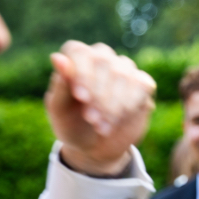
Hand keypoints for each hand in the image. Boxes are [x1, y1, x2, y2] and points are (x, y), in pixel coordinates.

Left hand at [46, 41, 155, 176]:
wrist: (94, 147)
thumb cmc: (71, 124)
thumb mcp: (59, 110)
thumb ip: (60, 85)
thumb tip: (56, 58)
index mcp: (75, 59)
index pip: (80, 52)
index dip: (82, 73)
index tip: (81, 97)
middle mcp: (100, 58)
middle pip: (103, 62)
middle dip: (98, 93)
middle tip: (91, 118)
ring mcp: (124, 69)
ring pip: (124, 74)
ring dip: (113, 103)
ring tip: (101, 126)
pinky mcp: (142, 84)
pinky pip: (142, 85)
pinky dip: (131, 104)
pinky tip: (119, 119)